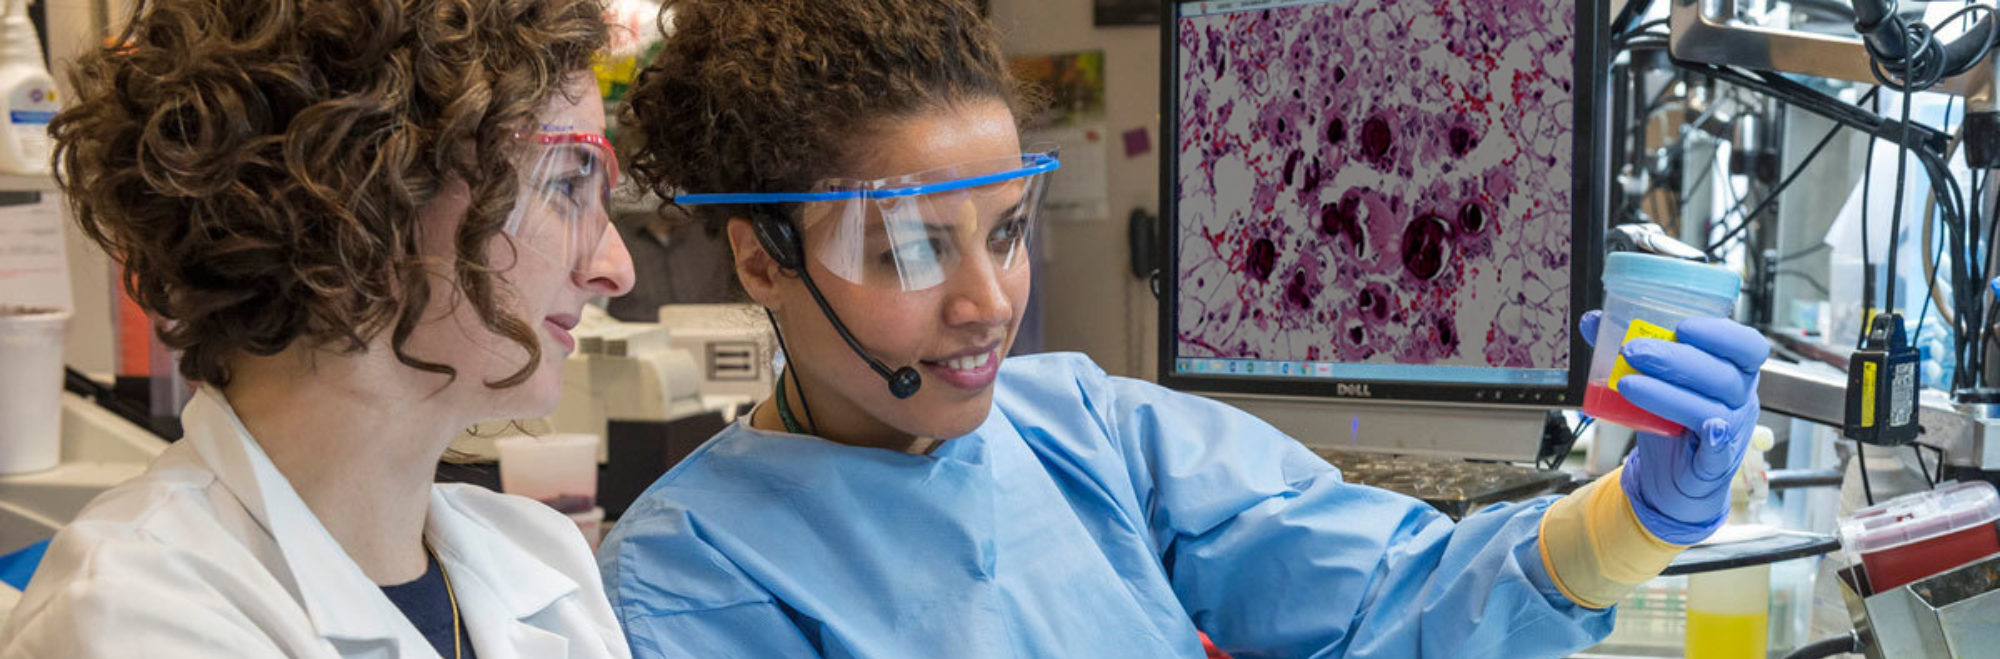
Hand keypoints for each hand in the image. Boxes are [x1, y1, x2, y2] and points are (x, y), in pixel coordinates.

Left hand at [1579, 310, 1769, 543]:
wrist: (1672, 479)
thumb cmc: (1671, 422)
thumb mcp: (1655, 382)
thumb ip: (1629, 350)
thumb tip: (1593, 322)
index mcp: (1733, 372)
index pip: (1748, 347)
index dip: (1721, 334)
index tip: (1683, 326)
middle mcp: (1740, 400)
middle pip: (1722, 375)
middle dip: (1675, 359)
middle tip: (1632, 350)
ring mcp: (1732, 432)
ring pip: (1711, 409)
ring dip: (1668, 393)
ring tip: (1626, 383)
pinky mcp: (1716, 463)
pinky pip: (1717, 448)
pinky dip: (1710, 436)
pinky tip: (1696, 427)